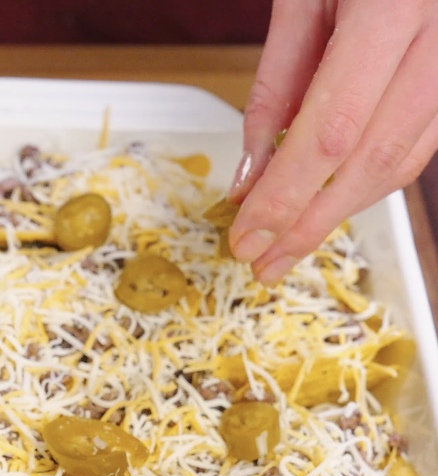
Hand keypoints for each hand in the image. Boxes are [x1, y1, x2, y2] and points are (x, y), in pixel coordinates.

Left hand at [228, 0, 437, 284]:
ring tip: (287, 244)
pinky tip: (328, 203)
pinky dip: (367, 183)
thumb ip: (277, 86)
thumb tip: (251, 176)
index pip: (333, 131)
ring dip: (339, 213)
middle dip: (309, 223)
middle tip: (263, 260)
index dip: (286, 197)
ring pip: (401, 163)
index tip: (246, 237)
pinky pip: (419, 146)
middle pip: (371, 161)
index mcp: (395, 3)